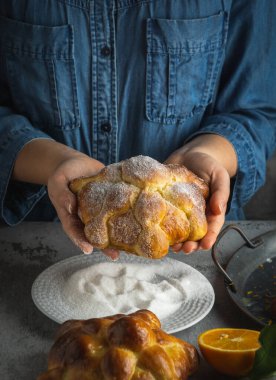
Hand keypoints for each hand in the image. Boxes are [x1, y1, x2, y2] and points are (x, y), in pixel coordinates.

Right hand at [47, 155, 119, 259]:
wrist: (77, 163)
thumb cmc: (63, 173)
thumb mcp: (57, 181)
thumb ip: (62, 194)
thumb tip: (72, 208)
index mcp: (70, 215)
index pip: (74, 230)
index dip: (80, 240)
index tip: (88, 249)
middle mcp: (85, 216)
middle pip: (93, 234)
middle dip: (103, 247)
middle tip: (114, 256)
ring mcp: (98, 210)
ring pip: (107, 226)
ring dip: (117, 238)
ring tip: (129, 248)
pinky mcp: (110, 202)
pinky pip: (117, 211)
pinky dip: (125, 218)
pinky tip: (137, 225)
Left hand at [165, 134, 236, 253]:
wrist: (190, 153)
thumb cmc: (208, 165)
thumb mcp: (219, 175)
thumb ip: (221, 192)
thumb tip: (219, 210)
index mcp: (211, 210)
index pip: (212, 227)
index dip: (209, 237)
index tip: (205, 245)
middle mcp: (196, 214)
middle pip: (195, 234)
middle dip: (191, 244)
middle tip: (185, 249)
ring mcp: (180, 210)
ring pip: (179, 230)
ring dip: (177, 241)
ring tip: (173, 247)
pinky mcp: (167, 204)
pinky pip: (164, 217)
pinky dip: (162, 226)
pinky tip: (158, 232)